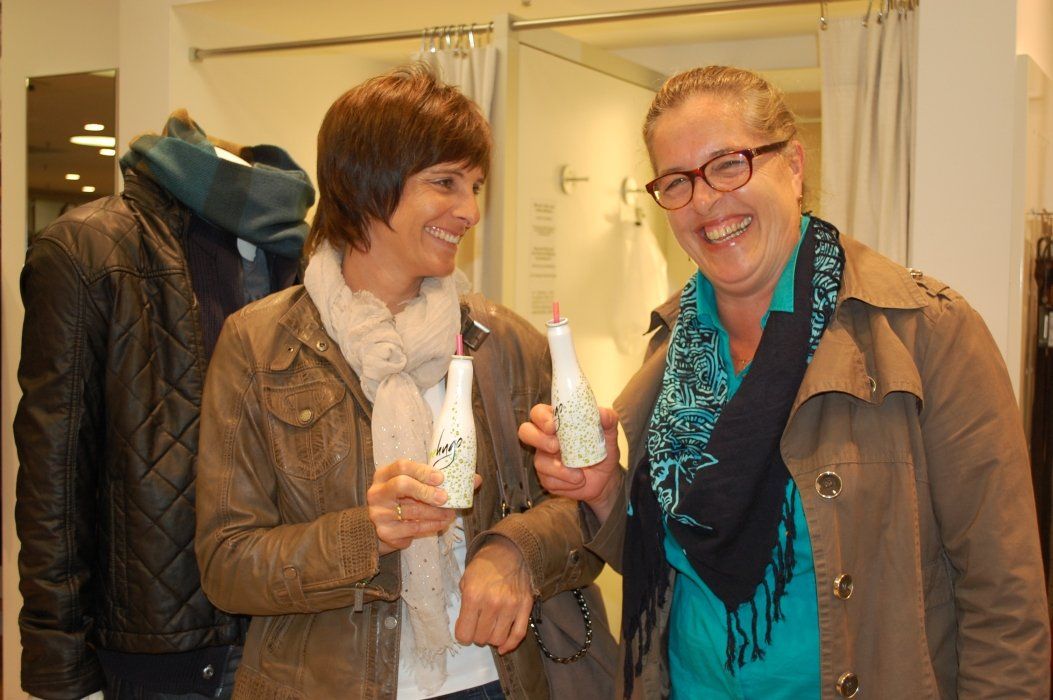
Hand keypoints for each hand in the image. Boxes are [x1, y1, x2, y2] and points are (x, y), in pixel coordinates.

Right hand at [367, 459, 455, 555]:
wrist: (379, 528)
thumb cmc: (402, 501)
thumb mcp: (414, 486)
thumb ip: (439, 481)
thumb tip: (475, 479)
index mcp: (384, 475)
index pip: (402, 466)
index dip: (422, 471)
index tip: (440, 478)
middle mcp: (377, 492)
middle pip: (401, 485)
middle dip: (426, 491)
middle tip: (445, 498)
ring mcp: (378, 513)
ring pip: (410, 511)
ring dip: (434, 512)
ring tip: (450, 513)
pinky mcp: (385, 532)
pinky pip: (412, 528)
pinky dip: (430, 526)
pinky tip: (442, 523)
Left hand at [456, 537, 533, 654]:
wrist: (509, 551)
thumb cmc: (483, 566)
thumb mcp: (465, 580)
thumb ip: (464, 604)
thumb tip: (465, 627)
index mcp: (473, 595)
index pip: (464, 634)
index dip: (462, 634)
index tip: (464, 627)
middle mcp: (492, 603)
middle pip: (481, 638)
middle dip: (477, 635)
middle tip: (478, 625)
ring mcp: (511, 606)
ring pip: (498, 639)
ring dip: (492, 638)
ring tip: (490, 627)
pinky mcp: (525, 607)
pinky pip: (518, 634)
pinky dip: (510, 645)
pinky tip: (503, 647)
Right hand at [518, 404, 622, 523]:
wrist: (606, 479)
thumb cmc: (602, 450)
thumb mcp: (609, 433)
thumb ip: (608, 419)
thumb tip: (601, 413)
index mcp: (557, 422)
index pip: (538, 413)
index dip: (541, 418)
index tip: (554, 425)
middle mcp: (545, 438)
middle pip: (525, 431)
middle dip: (538, 438)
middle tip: (556, 446)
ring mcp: (544, 459)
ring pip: (539, 461)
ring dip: (559, 469)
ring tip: (579, 475)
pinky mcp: (546, 478)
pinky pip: (548, 480)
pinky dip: (565, 482)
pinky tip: (578, 481)